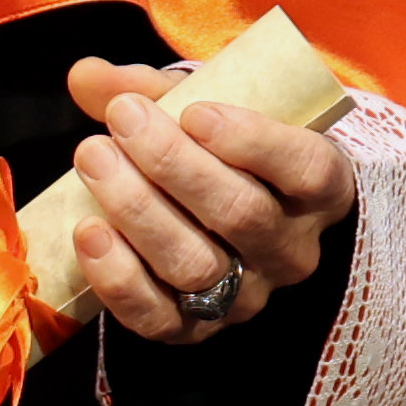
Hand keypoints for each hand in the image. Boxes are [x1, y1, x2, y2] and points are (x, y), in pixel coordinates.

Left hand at [60, 54, 359, 343]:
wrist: (226, 226)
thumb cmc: (226, 156)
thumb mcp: (211, 111)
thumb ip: (155, 92)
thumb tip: (85, 75)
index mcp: (320, 189)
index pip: (306, 170)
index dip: (253, 142)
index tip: (195, 110)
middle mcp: (292, 250)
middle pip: (241, 214)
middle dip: (173, 163)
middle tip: (122, 119)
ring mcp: (247, 296)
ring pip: (196, 264)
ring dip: (137, 209)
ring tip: (94, 158)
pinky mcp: (197, 330)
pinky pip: (158, 318)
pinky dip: (118, 277)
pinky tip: (88, 230)